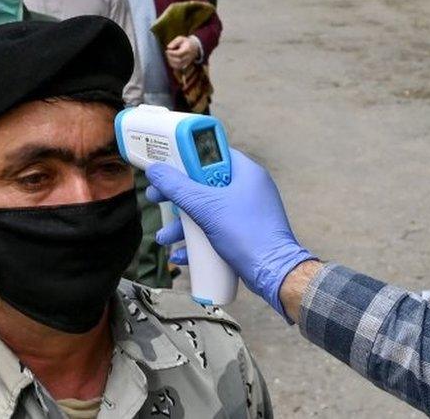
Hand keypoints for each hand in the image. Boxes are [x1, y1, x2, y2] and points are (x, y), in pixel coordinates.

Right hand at [144, 149, 316, 317]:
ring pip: (207, 210)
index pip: (211, 154)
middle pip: (203, 184)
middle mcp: (248, 189)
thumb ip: (177, 187)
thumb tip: (154, 171)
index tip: (166, 165)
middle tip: (156, 198)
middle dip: (177, 197)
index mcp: (246, 173)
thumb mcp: (205, 207)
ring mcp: (247, 212)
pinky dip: (197, 239)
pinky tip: (181, 254)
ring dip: (183, 225)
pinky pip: (215, 229)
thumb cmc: (246, 235)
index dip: (186, 158)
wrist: (274, 274)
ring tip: (164, 237)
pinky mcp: (244, 233)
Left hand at [165, 35, 198, 69]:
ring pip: (178, 65)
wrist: (194, 47)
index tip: (167, 50)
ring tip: (169, 55)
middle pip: (178, 60)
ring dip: (170, 61)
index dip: (171, 53)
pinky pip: (178, 67)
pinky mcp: (185, 65)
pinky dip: (172, 64)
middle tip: (167, 52)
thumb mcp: (180, 39)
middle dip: (170, 57)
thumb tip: (168, 47)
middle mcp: (189, 57)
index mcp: (187, 49)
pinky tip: (171, 59)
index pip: (179, 53)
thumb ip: (174, 42)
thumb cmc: (185, 42)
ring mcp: (187, 62)